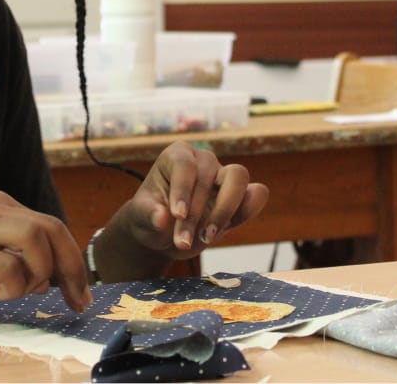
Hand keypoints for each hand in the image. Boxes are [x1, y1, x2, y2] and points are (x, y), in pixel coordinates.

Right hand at [0, 191, 92, 310]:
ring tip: (21, 290)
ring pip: (34, 237)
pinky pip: (5, 264)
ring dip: (40, 271)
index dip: (73, 261)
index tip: (79, 292)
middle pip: (51, 229)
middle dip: (71, 268)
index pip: (51, 226)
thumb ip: (9, 251)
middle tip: (75, 301)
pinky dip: (13, 284)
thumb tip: (46, 277)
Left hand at [114, 141, 268, 260]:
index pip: (185, 165)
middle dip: (197, 212)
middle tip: (182, 240)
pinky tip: (227, 230)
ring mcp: (224, 176)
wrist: (165, 236)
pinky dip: (248, 210)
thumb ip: (148, 215)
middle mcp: (203, 160)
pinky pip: (256, 194)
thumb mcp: (140, 217)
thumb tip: (162, 218)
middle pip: (210, 176)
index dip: (182, 190)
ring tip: (207, 237)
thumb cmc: (150, 218)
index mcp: (176, 156)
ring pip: (238, 177)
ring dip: (224, 210)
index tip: (177, 215)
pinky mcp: (240, 196)